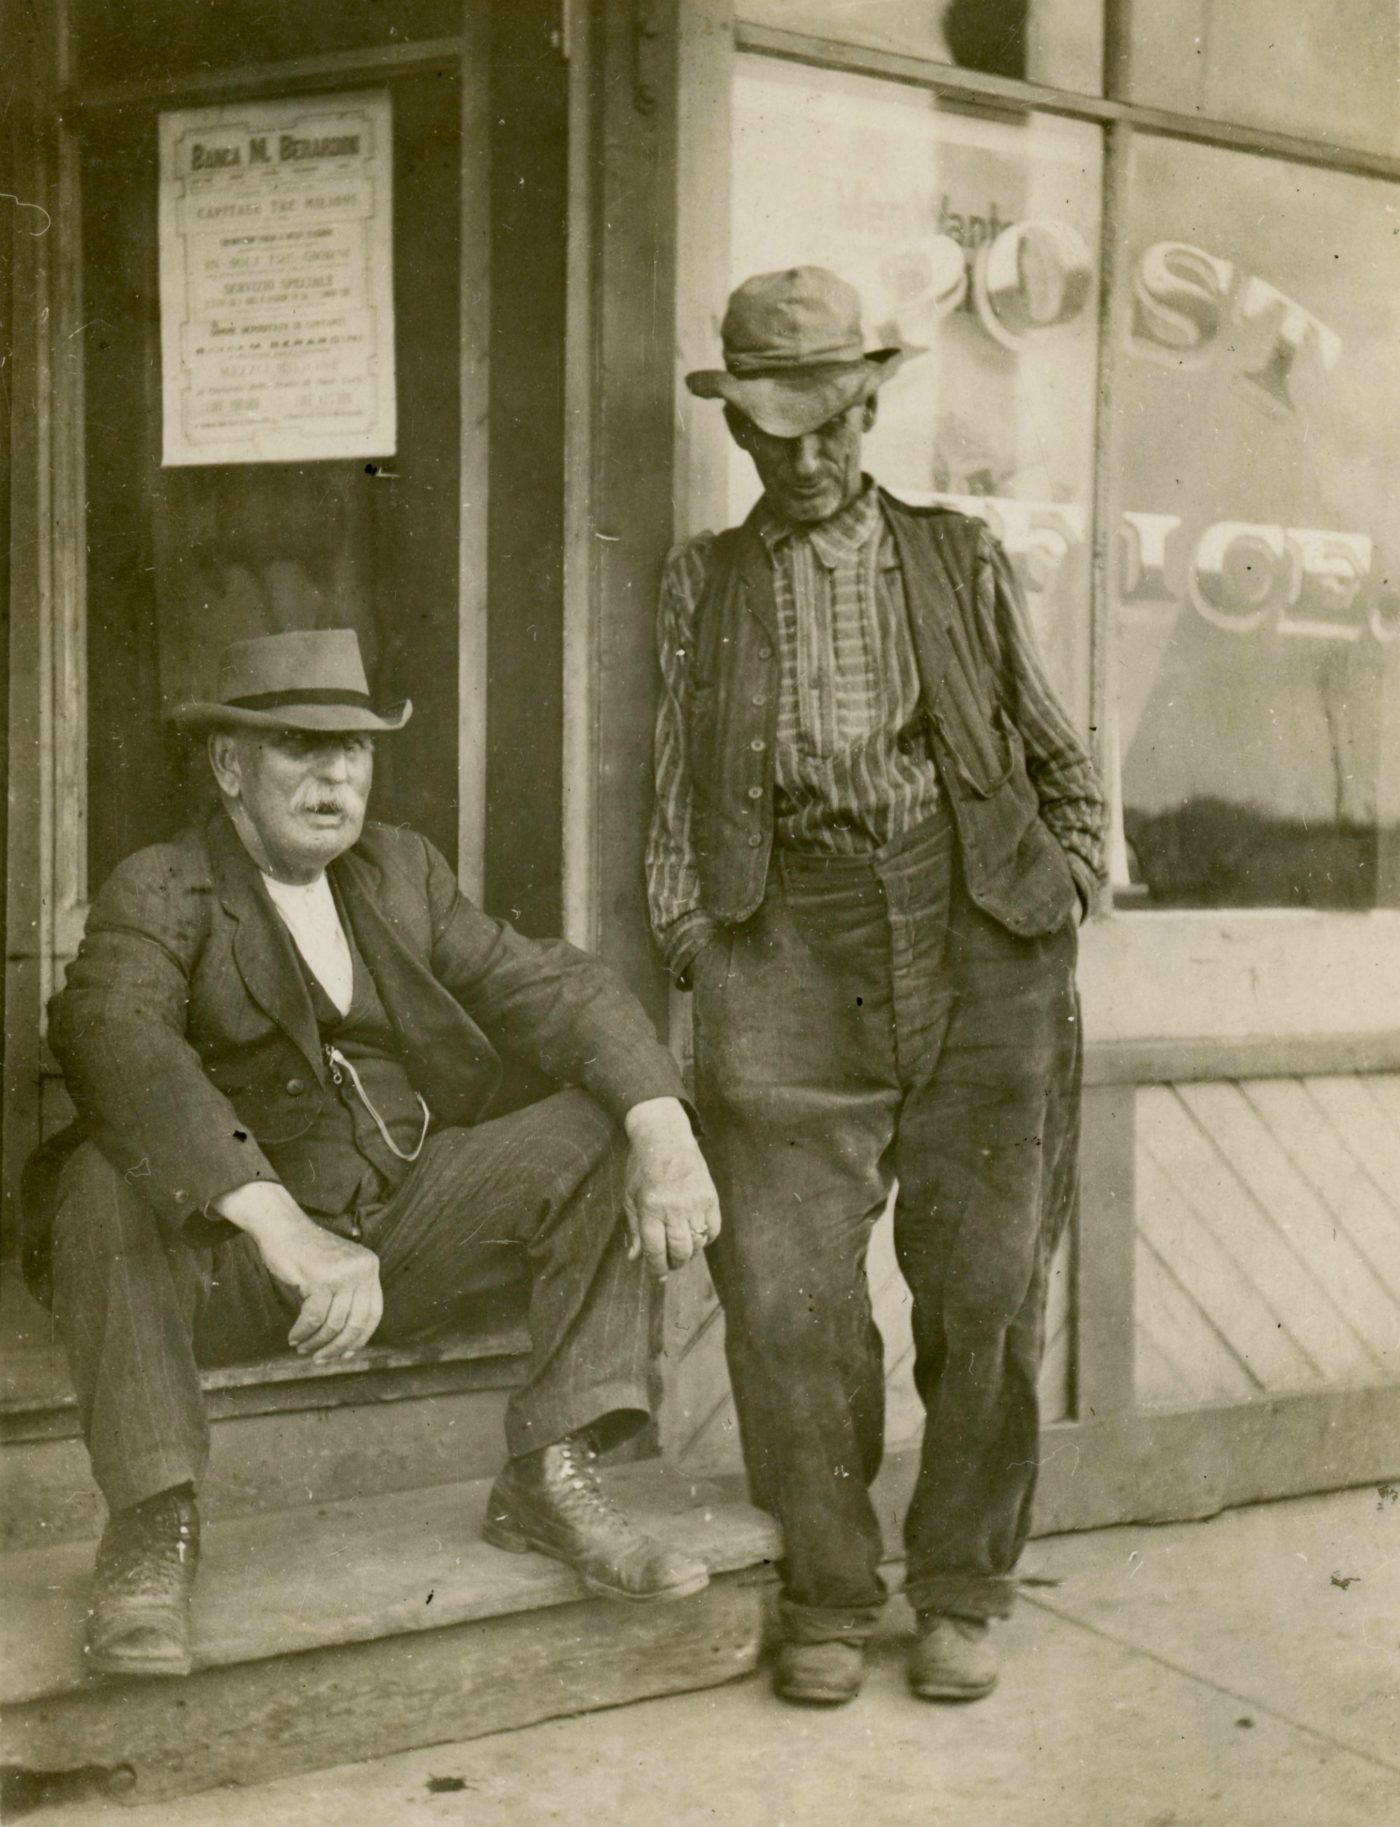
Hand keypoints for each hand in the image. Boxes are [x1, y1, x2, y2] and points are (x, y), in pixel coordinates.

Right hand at [214, 1181, 383, 1360]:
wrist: (281, 1227)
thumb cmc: (304, 1254)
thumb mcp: (335, 1273)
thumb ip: (346, 1299)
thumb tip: (347, 1345)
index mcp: (370, 1266)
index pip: (373, 1312)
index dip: (360, 1338)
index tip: (345, 1354)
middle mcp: (362, 1268)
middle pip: (356, 1322)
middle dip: (337, 1346)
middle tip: (320, 1358)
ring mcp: (343, 1273)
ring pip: (334, 1324)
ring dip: (316, 1342)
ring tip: (303, 1348)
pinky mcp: (321, 1278)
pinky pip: (314, 1318)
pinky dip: (302, 1332)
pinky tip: (293, 1337)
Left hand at [622, 1097, 721, 1281]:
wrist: (665, 1136)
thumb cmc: (642, 1167)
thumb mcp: (630, 1197)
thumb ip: (634, 1229)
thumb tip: (634, 1258)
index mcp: (651, 1208)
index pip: (655, 1250)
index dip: (656, 1268)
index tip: (657, 1275)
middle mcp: (674, 1207)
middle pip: (679, 1251)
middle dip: (674, 1264)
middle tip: (669, 1264)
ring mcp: (695, 1202)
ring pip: (698, 1243)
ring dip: (689, 1253)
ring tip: (681, 1249)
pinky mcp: (711, 1197)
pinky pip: (713, 1229)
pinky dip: (706, 1239)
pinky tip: (696, 1236)